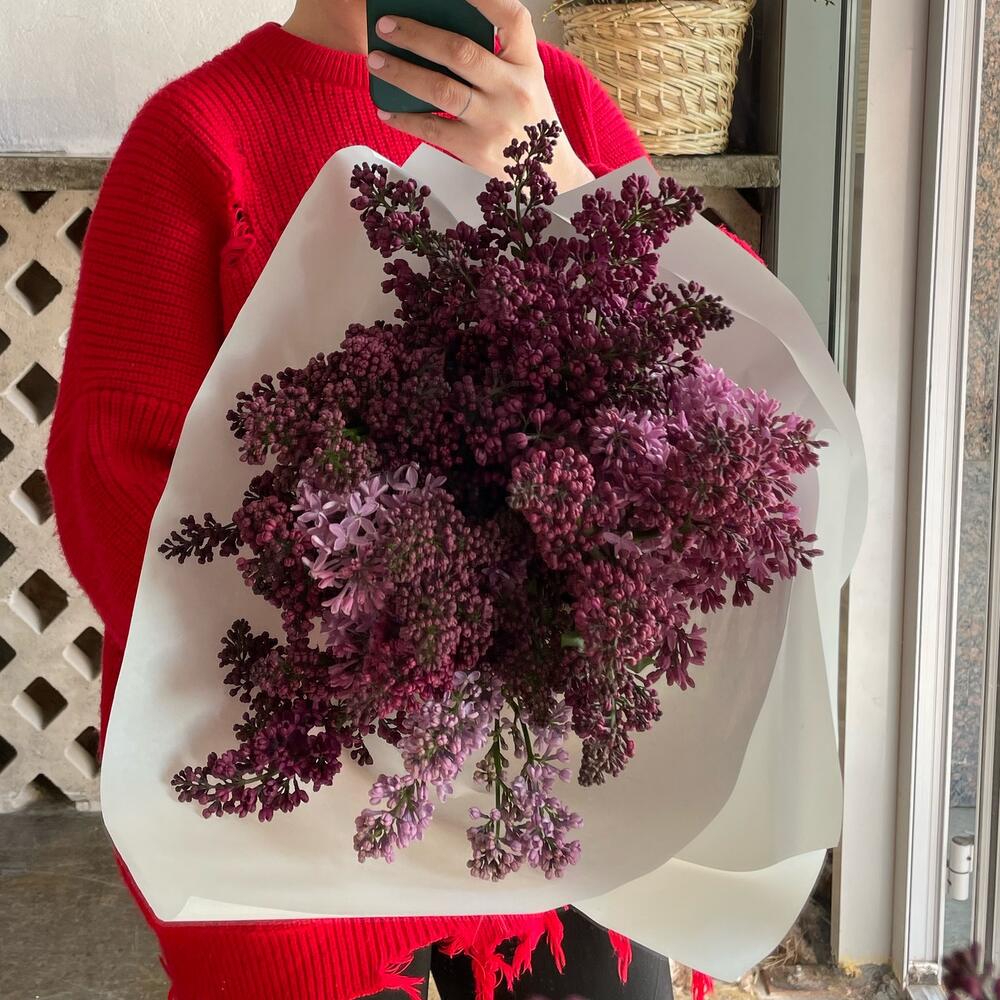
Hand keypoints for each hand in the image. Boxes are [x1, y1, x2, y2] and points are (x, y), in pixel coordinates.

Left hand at [367, 0, 594, 190]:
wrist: (546, 173)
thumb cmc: (528, 120)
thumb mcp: (525, 80)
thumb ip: (496, 56)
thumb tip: (438, 33)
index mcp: (527, 64)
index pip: (511, 18)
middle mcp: (512, 89)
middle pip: (460, 52)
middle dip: (416, 35)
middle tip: (386, 26)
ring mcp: (494, 121)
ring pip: (440, 90)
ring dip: (402, 72)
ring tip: (376, 61)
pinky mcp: (476, 149)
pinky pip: (432, 129)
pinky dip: (404, 118)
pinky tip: (386, 109)